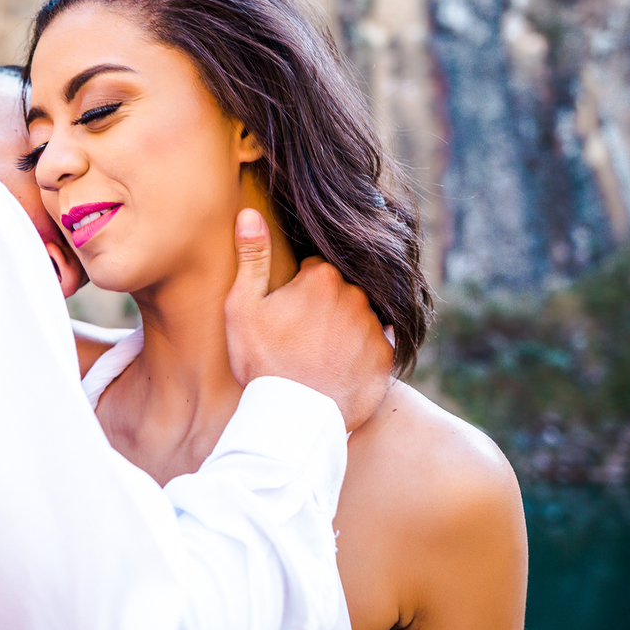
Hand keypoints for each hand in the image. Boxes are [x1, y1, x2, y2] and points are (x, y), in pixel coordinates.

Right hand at [224, 208, 393, 430]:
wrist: (292, 417)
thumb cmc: (262, 361)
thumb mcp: (243, 307)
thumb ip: (252, 257)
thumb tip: (250, 213)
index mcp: (322, 277)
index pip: (314, 271)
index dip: (298, 291)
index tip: (286, 313)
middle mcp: (356, 295)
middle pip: (340, 292)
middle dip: (324, 308)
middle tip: (301, 338)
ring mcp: (374, 328)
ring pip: (359, 318)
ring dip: (344, 330)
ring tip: (319, 357)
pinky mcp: (386, 358)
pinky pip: (375, 347)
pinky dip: (360, 355)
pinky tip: (338, 370)